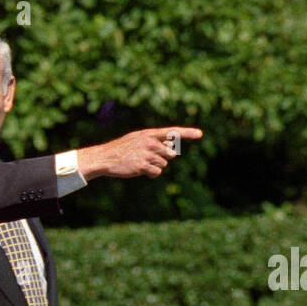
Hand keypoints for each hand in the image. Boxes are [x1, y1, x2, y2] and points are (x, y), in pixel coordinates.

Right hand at [76, 126, 202, 179]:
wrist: (106, 158)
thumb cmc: (123, 149)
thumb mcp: (138, 139)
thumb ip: (155, 141)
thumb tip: (172, 148)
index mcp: (149, 134)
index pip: (172, 132)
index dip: (187, 133)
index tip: (200, 134)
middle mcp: (150, 142)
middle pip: (170, 154)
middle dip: (164, 158)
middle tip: (149, 157)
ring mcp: (146, 154)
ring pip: (164, 164)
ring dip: (155, 166)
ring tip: (141, 163)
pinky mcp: (142, 166)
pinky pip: (156, 172)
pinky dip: (151, 173)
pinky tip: (140, 170)